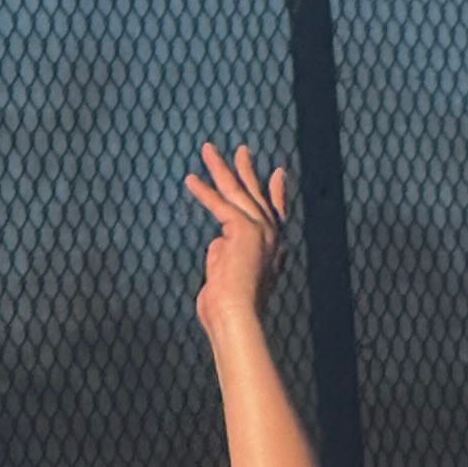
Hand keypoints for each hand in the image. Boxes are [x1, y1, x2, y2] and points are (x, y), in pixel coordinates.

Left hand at [185, 144, 288, 340]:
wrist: (237, 317)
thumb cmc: (229, 311)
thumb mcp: (227, 278)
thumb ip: (223, 257)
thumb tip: (217, 241)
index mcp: (273, 251)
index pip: (275, 215)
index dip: (276, 194)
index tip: (277, 174)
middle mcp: (272, 238)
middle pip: (257, 196)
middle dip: (248, 171)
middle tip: (243, 150)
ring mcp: (261, 232)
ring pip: (238, 192)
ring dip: (221, 169)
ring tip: (208, 149)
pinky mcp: (245, 230)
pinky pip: (221, 205)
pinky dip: (204, 192)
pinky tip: (190, 180)